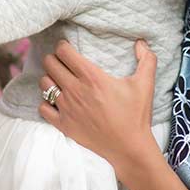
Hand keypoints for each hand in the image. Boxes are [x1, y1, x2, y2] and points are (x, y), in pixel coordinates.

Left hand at [38, 39, 160, 178]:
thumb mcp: (145, 84)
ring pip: (44, 84)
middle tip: (61, 62)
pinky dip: (46, 103)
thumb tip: (141, 42)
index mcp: (92, 77)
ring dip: (49, 79)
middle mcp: (75, 90)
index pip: (64, 52)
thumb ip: (146, 59)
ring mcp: (66, 108)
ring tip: (58, 80)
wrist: (129, 148)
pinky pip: (43, 108)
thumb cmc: (136, 115)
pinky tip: (56, 102)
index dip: (63, 47)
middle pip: (50, 64)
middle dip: (53, 59)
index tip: (67, 48)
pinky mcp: (63, 125)